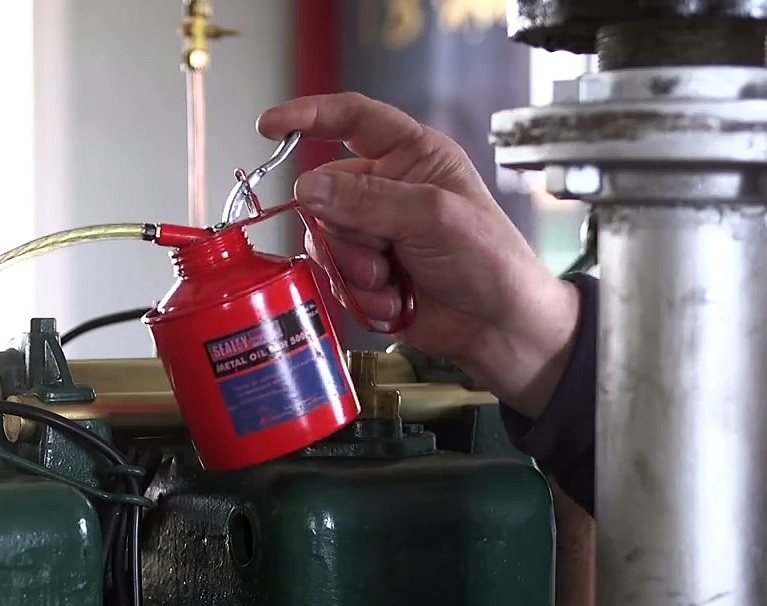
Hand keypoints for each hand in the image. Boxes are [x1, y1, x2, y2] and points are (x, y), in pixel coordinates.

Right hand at [257, 92, 579, 417]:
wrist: (498, 326)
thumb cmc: (488, 259)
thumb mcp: (433, 217)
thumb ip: (368, 198)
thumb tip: (308, 186)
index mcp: (410, 155)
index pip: (350, 119)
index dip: (306, 117)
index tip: (268, 127)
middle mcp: (384, 189)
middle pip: (324, 193)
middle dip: (346, 231)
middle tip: (383, 252)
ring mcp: (371, 232)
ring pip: (323, 240)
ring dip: (354, 267)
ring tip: (393, 279)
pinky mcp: (363, 272)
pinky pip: (332, 277)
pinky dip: (360, 294)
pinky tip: (394, 300)